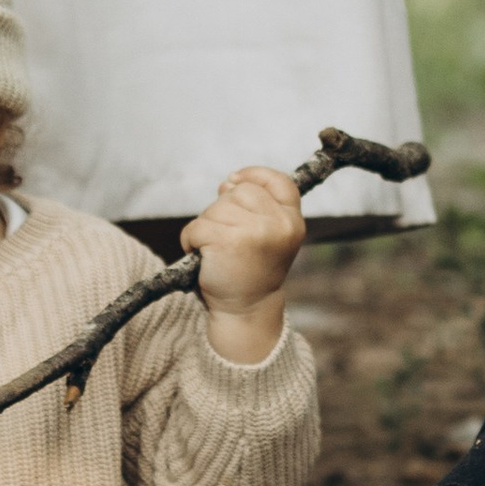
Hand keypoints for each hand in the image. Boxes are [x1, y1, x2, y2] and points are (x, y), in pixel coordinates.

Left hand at [184, 165, 306, 360]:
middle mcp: (279, 224)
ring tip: (217, 252)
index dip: (254, 175)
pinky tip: (203, 257)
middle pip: (240, 191)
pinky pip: (196, 226)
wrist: (245, 310)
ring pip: (215, 208)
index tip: (233, 180)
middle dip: (224, 210)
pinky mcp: (227, 241)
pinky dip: (191, 241)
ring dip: (206, 227)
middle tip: (228, 240)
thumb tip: (228, 183)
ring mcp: (255, 231)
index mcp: (292, 221)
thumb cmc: (252, 271)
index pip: (278, 182)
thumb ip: (256, 208)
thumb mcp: (269, 236)